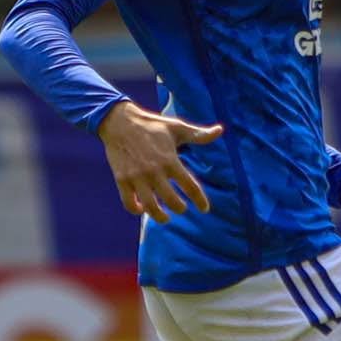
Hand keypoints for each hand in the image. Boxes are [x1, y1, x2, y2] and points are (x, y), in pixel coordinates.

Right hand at [99, 103, 223, 221]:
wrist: (119, 121)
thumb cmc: (152, 125)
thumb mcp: (177, 127)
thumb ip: (198, 134)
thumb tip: (220, 130)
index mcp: (170, 160)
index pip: (190, 186)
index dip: (200, 200)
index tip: (204, 209)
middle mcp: (154, 171)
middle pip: (172, 200)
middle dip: (180, 208)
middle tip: (182, 208)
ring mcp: (137, 177)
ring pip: (150, 206)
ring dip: (159, 216)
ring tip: (165, 218)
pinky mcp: (122, 179)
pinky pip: (128, 202)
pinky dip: (136, 210)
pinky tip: (142, 209)